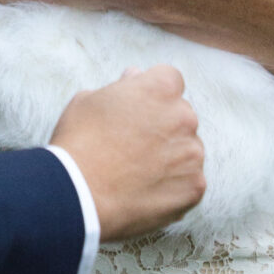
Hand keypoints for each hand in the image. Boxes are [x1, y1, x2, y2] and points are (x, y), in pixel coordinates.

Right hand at [51, 67, 204, 239]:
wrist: (78, 195)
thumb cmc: (78, 142)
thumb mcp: (90, 100)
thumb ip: (121, 86)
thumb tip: (136, 77)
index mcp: (161, 88)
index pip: (170, 81)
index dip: (151, 96)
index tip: (136, 112)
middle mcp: (184, 116)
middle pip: (181, 116)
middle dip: (163, 126)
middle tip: (133, 145)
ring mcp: (192, 153)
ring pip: (187, 150)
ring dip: (171, 156)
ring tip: (137, 172)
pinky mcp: (195, 186)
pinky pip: (190, 181)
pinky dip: (174, 186)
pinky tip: (146, 190)